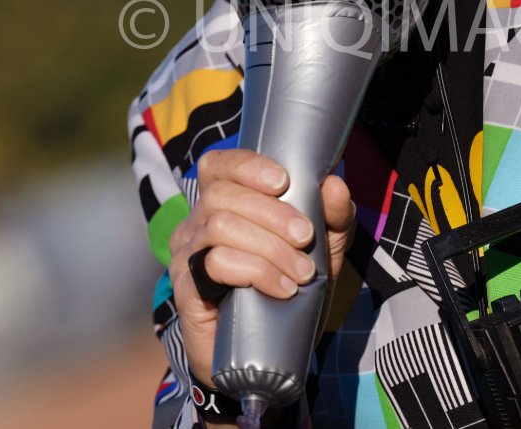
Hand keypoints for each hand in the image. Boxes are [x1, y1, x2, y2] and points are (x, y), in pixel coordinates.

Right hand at [167, 148, 355, 388]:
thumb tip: (334, 185)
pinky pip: (215, 265)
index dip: (247, 165)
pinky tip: (283, 289)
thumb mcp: (321, 250)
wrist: (267, 354)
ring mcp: (186, 257)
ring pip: (219, 228)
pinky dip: (256, 272)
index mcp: (221, 204)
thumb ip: (332, 216)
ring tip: (302, 273)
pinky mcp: (187, 291)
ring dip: (270, 248)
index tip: (284, 181)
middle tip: (305, 237)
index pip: (218, 165)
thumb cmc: (289, 288)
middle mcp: (196, 224)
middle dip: (272, 213)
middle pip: (222, 196)